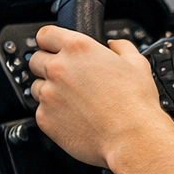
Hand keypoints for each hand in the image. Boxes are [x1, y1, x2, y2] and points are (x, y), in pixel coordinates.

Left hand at [28, 26, 173, 168]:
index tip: (53, 47)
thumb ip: (121, 47)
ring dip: (49, 90)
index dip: (50, 41)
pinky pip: (41, 111)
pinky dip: (53, 113)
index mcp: (78, 49)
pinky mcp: (45, 118)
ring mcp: (48, 95)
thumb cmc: (135, 103)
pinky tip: (73, 117)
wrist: (131, 138)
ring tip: (73, 101)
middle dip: (48, 65)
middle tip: (67, 77)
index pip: (45, 34)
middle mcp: (58, 69)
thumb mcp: (137, 63)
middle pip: (36, 59)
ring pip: (36, 87)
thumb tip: (114, 45)